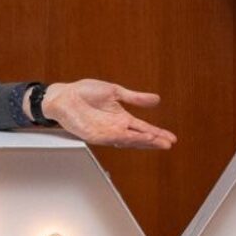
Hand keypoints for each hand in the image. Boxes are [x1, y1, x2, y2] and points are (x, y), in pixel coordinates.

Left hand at [40, 79, 176, 149]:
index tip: (171, 138)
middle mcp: (116, 128)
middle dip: (154, 141)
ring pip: (129, 141)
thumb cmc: (84, 92)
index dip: (158, 132)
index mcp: (121, 117)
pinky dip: (128, 139)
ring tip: (158, 141)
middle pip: (139, 137)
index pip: (143, 128)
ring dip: (144, 141)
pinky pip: (115, 139)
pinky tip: (137, 139)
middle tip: (168, 144)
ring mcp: (106, 133)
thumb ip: (135, 98)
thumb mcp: (115, 91)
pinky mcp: (96, 135)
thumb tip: (156, 100)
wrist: (64, 96)